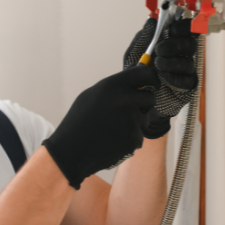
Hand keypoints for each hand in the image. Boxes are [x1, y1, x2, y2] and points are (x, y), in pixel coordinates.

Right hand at [42, 65, 159, 188]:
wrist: (71, 151)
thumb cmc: (80, 121)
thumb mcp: (91, 95)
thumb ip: (115, 87)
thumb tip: (135, 78)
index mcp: (112, 86)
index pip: (144, 73)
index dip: (151, 78)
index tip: (152, 83)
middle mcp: (124, 100)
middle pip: (150, 97)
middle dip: (144, 103)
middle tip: (130, 110)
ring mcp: (131, 120)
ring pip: (144, 119)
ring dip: (135, 123)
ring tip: (112, 129)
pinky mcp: (134, 139)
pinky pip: (138, 135)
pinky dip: (129, 139)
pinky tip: (112, 141)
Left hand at [123, 10, 197, 138]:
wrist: (136, 99)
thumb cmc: (137, 74)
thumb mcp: (134, 53)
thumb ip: (142, 37)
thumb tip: (151, 20)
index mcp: (171, 42)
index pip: (185, 29)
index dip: (182, 26)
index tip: (171, 29)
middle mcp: (181, 55)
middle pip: (191, 43)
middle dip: (175, 44)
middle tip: (160, 49)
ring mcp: (186, 70)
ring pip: (188, 61)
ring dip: (173, 61)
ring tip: (158, 65)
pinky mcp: (187, 86)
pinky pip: (187, 79)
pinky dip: (175, 77)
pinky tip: (164, 77)